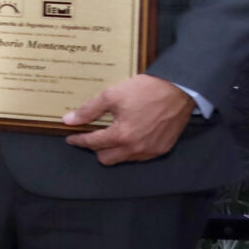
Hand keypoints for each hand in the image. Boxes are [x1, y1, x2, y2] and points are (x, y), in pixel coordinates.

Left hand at [63, 74, 194, 164]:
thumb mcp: (112, 95)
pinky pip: (140, 156)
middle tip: (92, 135)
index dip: (78, 140)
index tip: (71, 137)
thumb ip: (89, 110)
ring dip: (113, 150)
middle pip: (105, 158)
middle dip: (95, 148)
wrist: (179, 89)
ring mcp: (151, 151)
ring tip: (111, 135)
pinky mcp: (163, 149)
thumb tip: (69, 120)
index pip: (92, 143)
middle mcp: (136, 148)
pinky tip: (129, 136)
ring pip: (123, 159)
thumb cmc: (146, 90)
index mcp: (122, 136)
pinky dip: (131, 149)